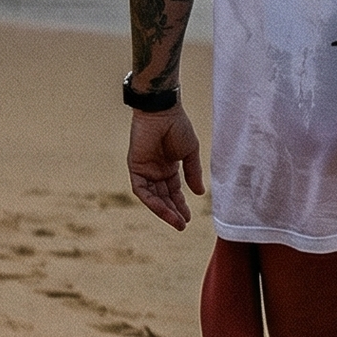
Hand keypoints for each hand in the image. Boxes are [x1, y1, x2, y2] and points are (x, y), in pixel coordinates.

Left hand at [128, 106, 204, 230]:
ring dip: (164, 210)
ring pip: (153, 197)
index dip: (181, 205)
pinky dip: (152, 201)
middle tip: (182, 225)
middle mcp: (156, 171)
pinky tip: (164, 210)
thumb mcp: (190, 152)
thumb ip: (193, 173)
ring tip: (177, 222)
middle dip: (173, 212)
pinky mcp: (136, 168)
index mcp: (168, 167)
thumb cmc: (178, 126)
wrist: (163, 111)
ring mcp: (145, 170)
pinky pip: (142, 190)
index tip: (189, 218)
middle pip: (163, 197)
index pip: (173, 192)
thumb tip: (200, 193)